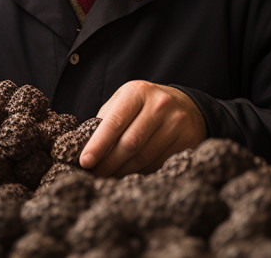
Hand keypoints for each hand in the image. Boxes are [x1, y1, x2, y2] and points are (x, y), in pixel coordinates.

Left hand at [79, 80, 206, 176]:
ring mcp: (176, 122)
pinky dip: (141, 173)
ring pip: (144, 157)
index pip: (114, 123)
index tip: (85, 162)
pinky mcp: (188, 140)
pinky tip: (130, 176)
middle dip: (108, 163)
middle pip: (129, 144)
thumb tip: (83, 147)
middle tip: (94, 175)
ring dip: (123, 172)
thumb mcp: (124, 102)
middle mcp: (159, 105)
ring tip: (109, 178)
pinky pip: (159, 164)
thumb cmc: (144, 105)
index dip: (98, 145)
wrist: (185, 105)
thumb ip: (105, 120)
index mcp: (138, 92)